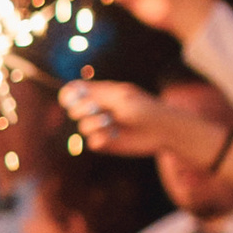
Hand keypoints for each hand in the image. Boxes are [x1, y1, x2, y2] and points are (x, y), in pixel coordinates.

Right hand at [68, 79, 187, 158]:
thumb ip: (96, 95)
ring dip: (93, 124)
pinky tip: (114, 135)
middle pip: (75, 109)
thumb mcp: (120, 98)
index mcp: (103, 94)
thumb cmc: (144, 109)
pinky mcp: (107, 142)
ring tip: (109, 122)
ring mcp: (103, 127)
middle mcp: (100, 110)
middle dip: (80, 109)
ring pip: (83, 127)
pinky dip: (101, 138)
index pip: (78, 91)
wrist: (162, 130)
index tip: (69, 97)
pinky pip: (92, 142)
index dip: (70, 94)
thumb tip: (71, 89)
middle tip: (92, 109)